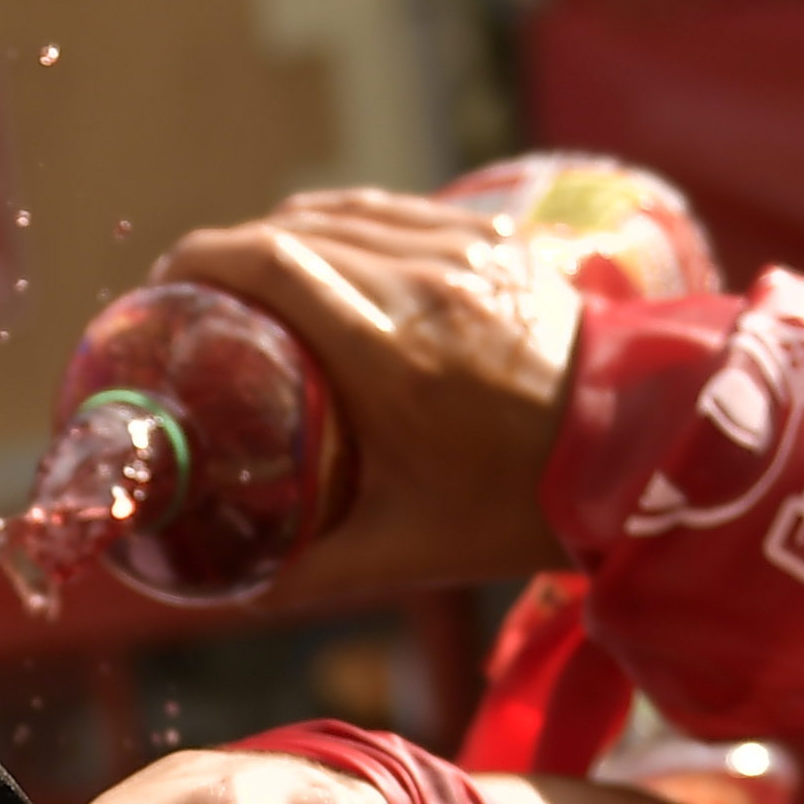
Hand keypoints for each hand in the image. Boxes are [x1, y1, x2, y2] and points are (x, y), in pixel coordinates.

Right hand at [153, 190, 573, 603]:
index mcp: (390, 354)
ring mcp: (464, 251)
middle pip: (295, 229)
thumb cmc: (519, 505)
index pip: (273, 265)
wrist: (641, 454)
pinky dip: (344, 225)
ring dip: (283, 232)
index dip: (204, 260)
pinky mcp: (493, 239)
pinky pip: (394, 211)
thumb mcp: (405, 550)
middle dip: (231, 251)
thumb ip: (310, 572)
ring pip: (343, 212)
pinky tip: (325, 256)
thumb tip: (230, 592)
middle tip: (196, 295)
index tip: (162, 282)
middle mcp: (424, 284)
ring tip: (250, 274)